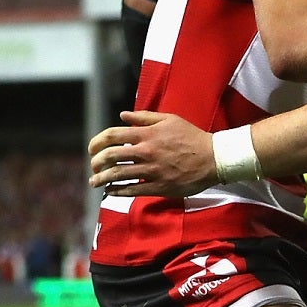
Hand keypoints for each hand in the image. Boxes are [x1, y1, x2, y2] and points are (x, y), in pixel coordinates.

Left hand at [88, 111, 215, 195]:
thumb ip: (144, 118)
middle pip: (110, 156)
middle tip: (94, 167)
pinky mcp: (159, 186)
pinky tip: (111, 191)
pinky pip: (132, 190)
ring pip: (118, 175)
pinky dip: (118, 191)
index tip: (92, 149)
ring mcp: (151, 170)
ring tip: (95, 182)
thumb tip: (123, 115)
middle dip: (96, 162)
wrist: (213, 158)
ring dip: (102, 179)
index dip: (97, 142)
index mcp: (146, 134)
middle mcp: (146, 152)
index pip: (112, 136)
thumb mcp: (170, 119)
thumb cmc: (192, 137)